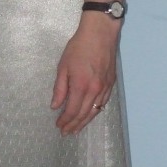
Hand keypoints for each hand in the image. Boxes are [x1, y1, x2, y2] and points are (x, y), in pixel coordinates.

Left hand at [51, 16, 119, 135]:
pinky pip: (103, 103)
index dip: (65, 121)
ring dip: (85, 122)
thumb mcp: (63, 66)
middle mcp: (95, 90)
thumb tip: (55, 106)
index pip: (72, 110)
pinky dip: (95, 111)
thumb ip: (59, 88)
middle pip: (84, 114)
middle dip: (74, 125)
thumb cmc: (78, 47)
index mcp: (81, 86)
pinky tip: (90, 114)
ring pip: (95, 111)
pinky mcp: (111, 83)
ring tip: (76, 129)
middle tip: (66, 132)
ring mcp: (105, 88)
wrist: (100, 33)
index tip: (58, 126)